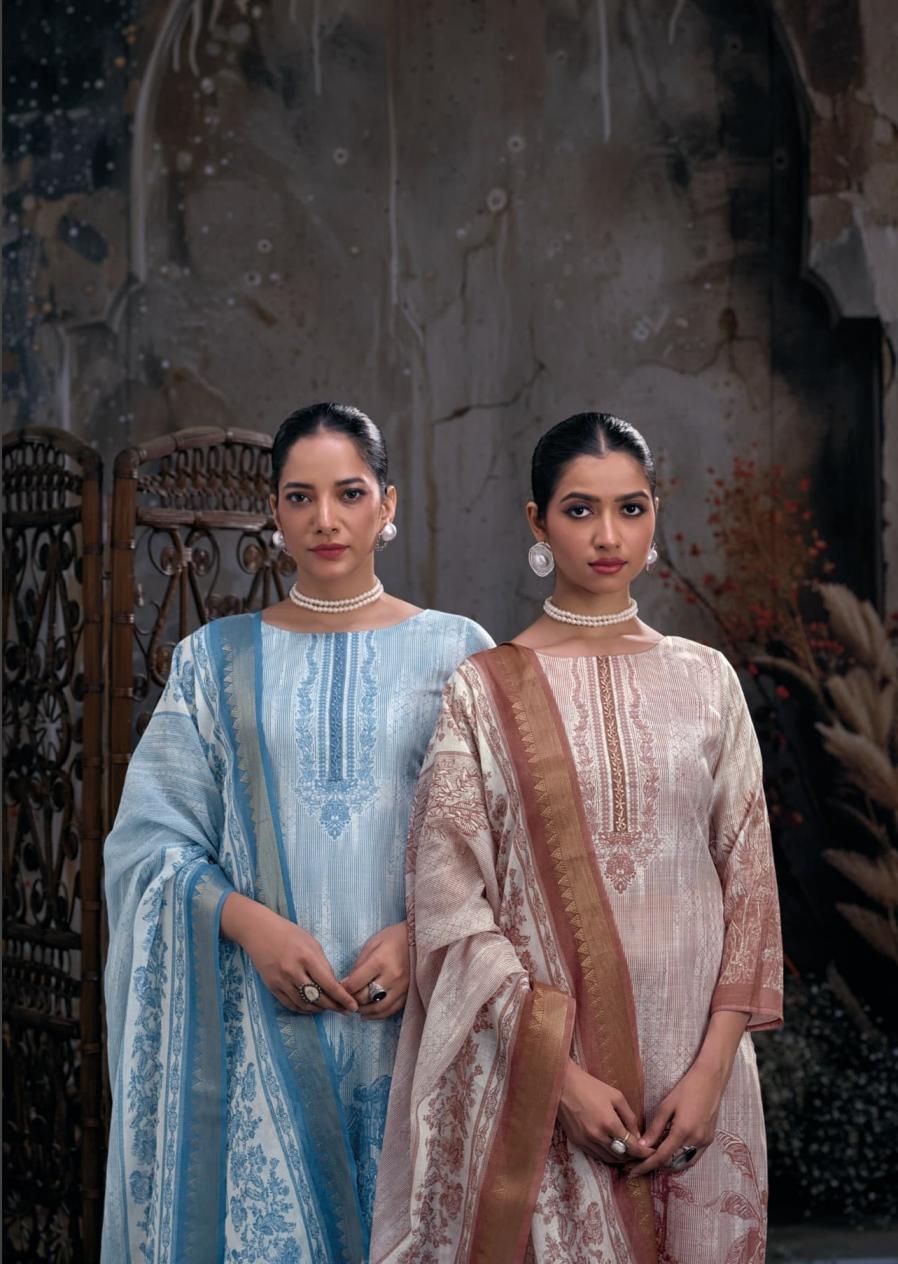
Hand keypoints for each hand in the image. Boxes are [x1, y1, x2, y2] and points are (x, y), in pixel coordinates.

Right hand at [221, 893, 357, 1014]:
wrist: (259, 931)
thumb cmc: (289, 933)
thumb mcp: (312, 943)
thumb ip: (323, 964)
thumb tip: (333, 985)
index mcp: (307, 957)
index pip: (329, 984)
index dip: (343, 998)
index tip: (353, 1006)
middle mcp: (294, 971)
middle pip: (318, 998)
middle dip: (334, 1006)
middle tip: (344, 1010)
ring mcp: (281, 981)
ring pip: (305, 1004)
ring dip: (319, 1010)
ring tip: (329, 1008)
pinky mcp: (272, 987)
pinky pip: (291, 1004)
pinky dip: (304, 1009)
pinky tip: (312, 1008)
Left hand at [340, 921, 408, 1019]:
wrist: (420, 939)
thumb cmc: (393, 938)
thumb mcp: (372, 944)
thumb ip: (359, 964)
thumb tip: (347, 983)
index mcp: (380, 961)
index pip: (355, 983)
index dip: (343, 988)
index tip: (338, 988)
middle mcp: (391, 977)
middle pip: (365, 997)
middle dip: (352, 1000)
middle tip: (345, 998)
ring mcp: (401, 988)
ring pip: (378, 1008)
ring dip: (363, 1011)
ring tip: (355, 1008)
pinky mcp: (407, 993)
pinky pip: (391, 1010)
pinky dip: (378, 1015)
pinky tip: (368, 1014)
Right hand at [557, 1061, 654, 1166]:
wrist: (563, 1085)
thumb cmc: (591, 1087)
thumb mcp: (616, 1096)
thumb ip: (629, 1117)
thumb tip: (637, 1135)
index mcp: (609, 1123)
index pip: (632, 1146)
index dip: (644, 1153)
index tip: (652, 1153)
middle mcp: (598, 1136)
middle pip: (621, 1156)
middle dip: (634, 1156)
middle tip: (641, 1153)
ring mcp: (586, 1141)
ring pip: (609, 1159)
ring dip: (620, 1158)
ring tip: (628, 1153)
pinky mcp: (577, 1142)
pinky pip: (596, 1155)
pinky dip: (607, 1155)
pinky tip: (612, 1149)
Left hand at [628, 1010, 747, 1176]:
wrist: (710, 1080)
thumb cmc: (686, 1089)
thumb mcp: (667, 1106)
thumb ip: (655, 1128)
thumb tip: (643, 1145)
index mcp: (682, 1132)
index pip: (661, 1157)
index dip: (646, 1166)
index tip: (633, 1172)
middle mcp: (695, 1141)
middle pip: (672, 1163)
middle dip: (656, 1167)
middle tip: (640, 1165)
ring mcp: (704, 1142)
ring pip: (683, 1163)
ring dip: (668, 1165)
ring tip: (652, 1161)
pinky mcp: (709, 1140)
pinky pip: (692, 1157)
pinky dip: (680, 1159)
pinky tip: (670, 1154)